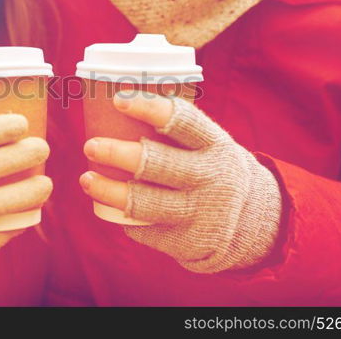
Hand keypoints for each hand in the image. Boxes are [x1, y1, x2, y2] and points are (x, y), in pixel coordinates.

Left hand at [80, 91, 281, 272]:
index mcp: (216, 145)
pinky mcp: (188, 241)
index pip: (182, 121)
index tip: (118, 100)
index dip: (148, 108)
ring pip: (143, 202)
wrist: (254, 223)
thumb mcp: (210, 145)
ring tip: (86, 180)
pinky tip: (110, 207)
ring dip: (108, 190)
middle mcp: (212, 178)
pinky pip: (145, 229)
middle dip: (117, 153)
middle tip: (90, 145)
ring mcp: (201, 213)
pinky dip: (125, 217)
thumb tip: (114, 99)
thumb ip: (176, 129)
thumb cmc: (212, 168)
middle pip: (156, 163)